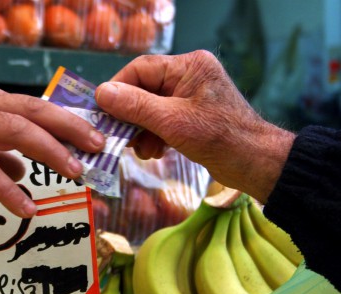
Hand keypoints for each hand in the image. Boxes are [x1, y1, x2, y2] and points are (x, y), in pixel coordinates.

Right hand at [0, 81, 104, 217]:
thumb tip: (22, 169)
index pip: (32, 105)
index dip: (65, 119)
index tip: (90, 134)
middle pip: (32, 110)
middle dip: (70, 127)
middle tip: (97, 146)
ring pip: (14, 131)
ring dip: (49, 151)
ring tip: (74, 173)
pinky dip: (7, 188)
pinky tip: (25, 206)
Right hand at [95, 50, 295, 203]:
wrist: (254, 163)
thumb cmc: (218, 138)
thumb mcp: (171, 121)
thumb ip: (135, 106)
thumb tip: (102, 93)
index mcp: (189, 66)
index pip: (140, 69)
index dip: (118, 89)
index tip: (103, 111)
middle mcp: (190, 76)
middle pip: (144, 90)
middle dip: (131, 116)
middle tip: (120, 136)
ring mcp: (191, 96)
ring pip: (150, 108)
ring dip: (141, 130)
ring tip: (142, 150)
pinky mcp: (192, 116)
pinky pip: (162, 120)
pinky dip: (154, 136)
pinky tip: (155, 151)